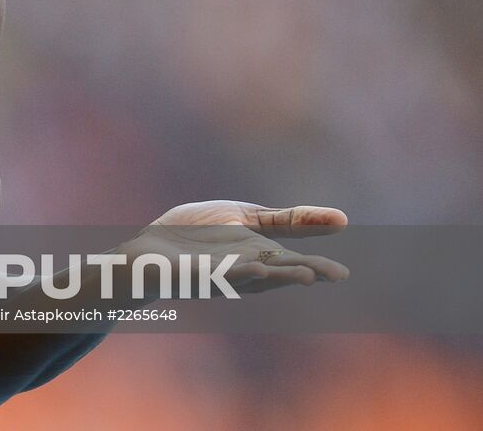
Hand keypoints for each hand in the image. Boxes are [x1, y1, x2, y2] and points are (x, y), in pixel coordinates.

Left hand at [122, 200, 349, 296]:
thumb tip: (342, 219)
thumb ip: (288, 220)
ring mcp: (220, 274)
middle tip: (336, 274)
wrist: (151, 246)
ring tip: (308, 275)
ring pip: (254, 277)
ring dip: (280, 276)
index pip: (292, 262)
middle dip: (305, 272)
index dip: (316, 267)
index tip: (341, 273)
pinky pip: (219, 274)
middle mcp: (244, 270)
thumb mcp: (246, 217)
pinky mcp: (195, 275)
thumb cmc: (198, 234)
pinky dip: (240, 271)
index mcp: (259, 256)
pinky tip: (258, 266)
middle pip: (279, 272)